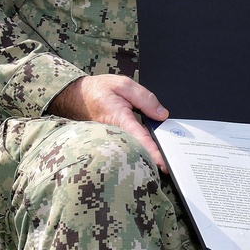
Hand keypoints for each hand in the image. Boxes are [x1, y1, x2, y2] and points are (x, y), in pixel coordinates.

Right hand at [48, 74, 169, 170]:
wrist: (77, 97)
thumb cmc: (98, 90)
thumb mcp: (123, 84)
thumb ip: (145, 98)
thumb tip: (162, 114)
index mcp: (120, 118)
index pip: (139, 138)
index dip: (152, 152)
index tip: (164, 163)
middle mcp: (117, 132)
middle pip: (140, 148)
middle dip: (155, 156)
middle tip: (171, 166)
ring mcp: (116, 137)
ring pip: (136, 147)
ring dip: (150, 152)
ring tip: (166, 159)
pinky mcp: (116, 138)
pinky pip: (132, 143)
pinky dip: (143, 145)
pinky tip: (154, 147)